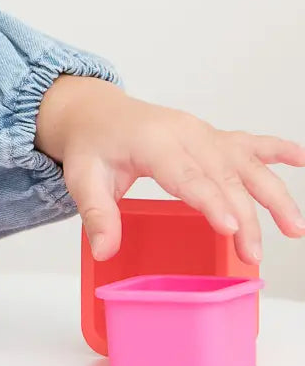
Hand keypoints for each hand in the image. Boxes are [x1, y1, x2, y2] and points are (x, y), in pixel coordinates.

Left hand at [35, 75, 304, 263]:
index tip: (230, 227)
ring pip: (244, 162)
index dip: (210, 201)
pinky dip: (277, 149)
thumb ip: (96, 213)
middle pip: (222, 175)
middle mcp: (183, 133)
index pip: (186, 174)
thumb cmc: (91, 144)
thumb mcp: (82, 177)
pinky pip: (249, 142)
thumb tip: (103, 249)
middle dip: (244, 216)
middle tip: (252, 253)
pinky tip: (301, 159)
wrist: (94, 111)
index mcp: (152, 141)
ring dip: (272, 193)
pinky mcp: (210, 136)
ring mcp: (201, 132)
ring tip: (294, 228)